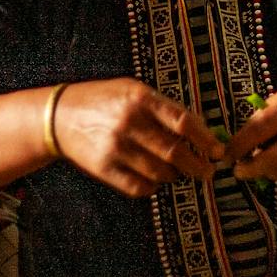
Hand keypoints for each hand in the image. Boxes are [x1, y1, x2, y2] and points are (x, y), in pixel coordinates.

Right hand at [54, 77, 222, 198]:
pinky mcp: (103, 168)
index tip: (218, 151)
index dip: (205, 140)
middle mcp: (129, 122)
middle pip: (175, 151)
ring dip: (176, 176)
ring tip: (180, 173)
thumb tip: (200, 129)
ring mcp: (115, 147)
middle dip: (198, 166)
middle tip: (208, 172)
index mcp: (140, 98)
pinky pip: (139, 186)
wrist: (59, 116)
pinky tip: (155, 180)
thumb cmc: (103, 100)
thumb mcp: (132, 89)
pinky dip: (153, 187)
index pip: (183, 122)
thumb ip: (163, 107)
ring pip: (160, 172)